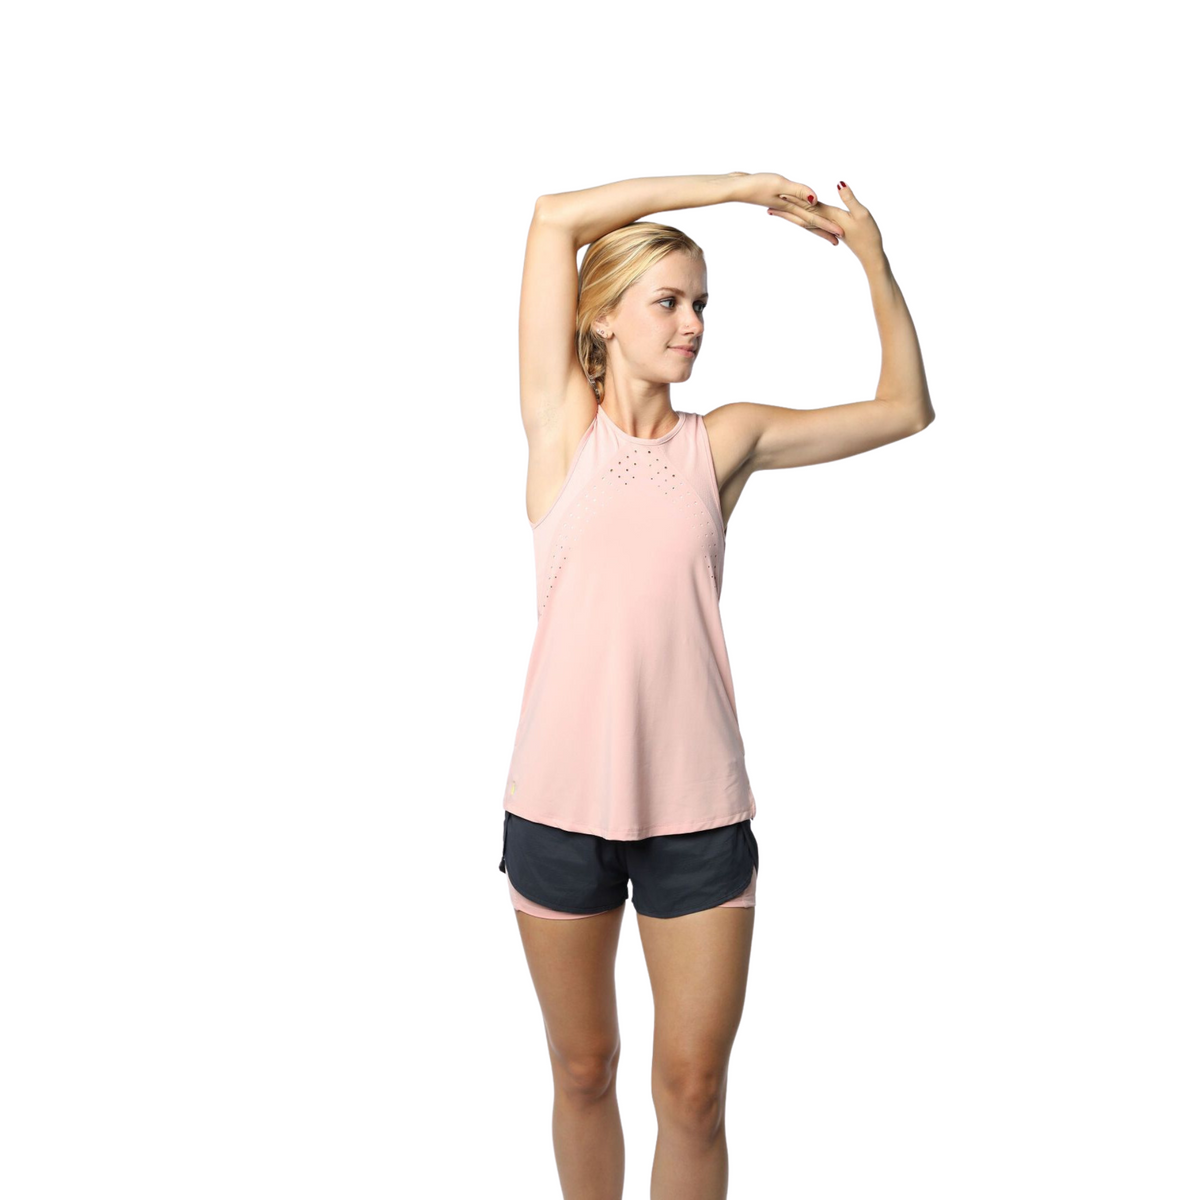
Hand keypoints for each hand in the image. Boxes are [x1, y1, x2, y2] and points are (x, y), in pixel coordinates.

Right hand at [726, 171, 845, 240]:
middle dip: (823, 230)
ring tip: (822, 230)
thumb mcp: (779, 185)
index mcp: (791, 205)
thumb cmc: (755, 185)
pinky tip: (797, 211)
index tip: (840, 234)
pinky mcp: (775, 199)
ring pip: (802, 216)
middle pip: (809, 221)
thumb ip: (799, 191)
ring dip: (812, 224)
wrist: (734, 187)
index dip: (827, 225)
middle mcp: (788, 207)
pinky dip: (798, 213)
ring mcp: (781, 204)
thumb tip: (817, 200)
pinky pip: (792, 209)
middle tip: (837, 240)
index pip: (813, 217)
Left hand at [769, 181, 882, 259]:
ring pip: (804, 220)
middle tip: (767, 204)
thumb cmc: (869, 236)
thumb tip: (839, 183)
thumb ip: (849, 199)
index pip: (809, 204)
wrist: (872, 257)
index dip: (795, 197)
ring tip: (775, 211)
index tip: (779, 192)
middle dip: (786, 209)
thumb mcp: (861, 214)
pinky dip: (802, 220)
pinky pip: (812, 224)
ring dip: (790, 215)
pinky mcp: (832, 230)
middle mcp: (825, 222)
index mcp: (830, 216)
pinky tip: (799, 219)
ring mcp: (828, 227)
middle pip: (802, 213)